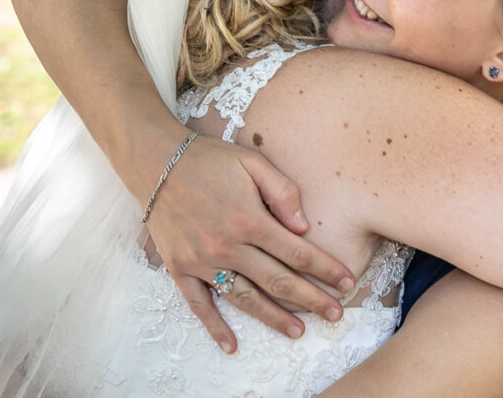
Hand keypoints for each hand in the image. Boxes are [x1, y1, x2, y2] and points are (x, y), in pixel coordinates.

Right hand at [141, 133, 355, 352]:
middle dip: (311, 299)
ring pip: (245, 299)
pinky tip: (232, 345)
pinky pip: (199, 304)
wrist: (155, 161)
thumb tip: (303, 227)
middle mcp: (227, 246)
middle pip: (278, 282)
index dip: (325, 269)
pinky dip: (215, 327)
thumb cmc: (209, 158)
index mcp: (249, 219)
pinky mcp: (180, 268)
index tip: (347, 281)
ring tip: (298, 331)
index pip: (297, 253)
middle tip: (336, 314)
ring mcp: (202, 261)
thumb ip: (282, 191)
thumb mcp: (252, 162)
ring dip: (273, 318)